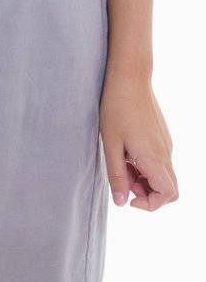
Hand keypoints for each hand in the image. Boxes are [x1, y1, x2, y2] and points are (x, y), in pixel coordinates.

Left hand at [99, 71, 178, 209]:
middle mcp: (166, 153)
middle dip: (148, 194)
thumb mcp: (111, 144)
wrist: (130, 76)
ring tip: (121, 163)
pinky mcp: (162, 136)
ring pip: (163, 175)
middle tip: (124, 181)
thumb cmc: (116, 107)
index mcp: (154, 157)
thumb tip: (122, 202)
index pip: (167, 194)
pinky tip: (126, 152)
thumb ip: (117, 175)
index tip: (129, 198)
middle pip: (170, 189)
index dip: (150, 204)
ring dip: (144, 179)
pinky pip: (159, 161)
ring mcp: (166, 144)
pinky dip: (146, 166)